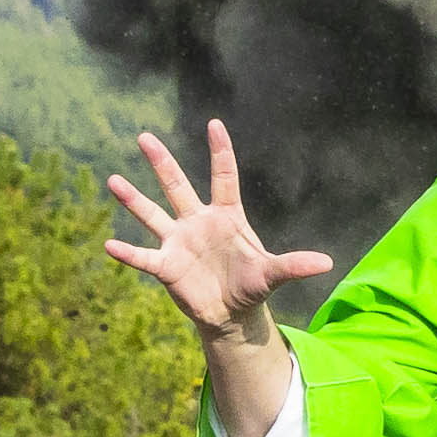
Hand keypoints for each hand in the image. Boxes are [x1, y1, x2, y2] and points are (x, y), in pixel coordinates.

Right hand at [103, 123, 331, 345]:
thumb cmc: (251, 285)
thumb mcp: (273, 274)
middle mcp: (198, 222)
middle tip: (144, 137)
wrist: (231, 313)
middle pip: (178, 186)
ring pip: (153, 214)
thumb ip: (294, 265)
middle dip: (162, 163)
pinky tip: (109, 244)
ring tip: (113, 180)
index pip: (223, 177)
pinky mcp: (167, 267)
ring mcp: (179, 242)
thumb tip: (327, 263)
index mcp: (226, 216)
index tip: (214, 124)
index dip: (220, 152)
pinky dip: (128, 252)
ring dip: (133, 199)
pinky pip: (144, 257)